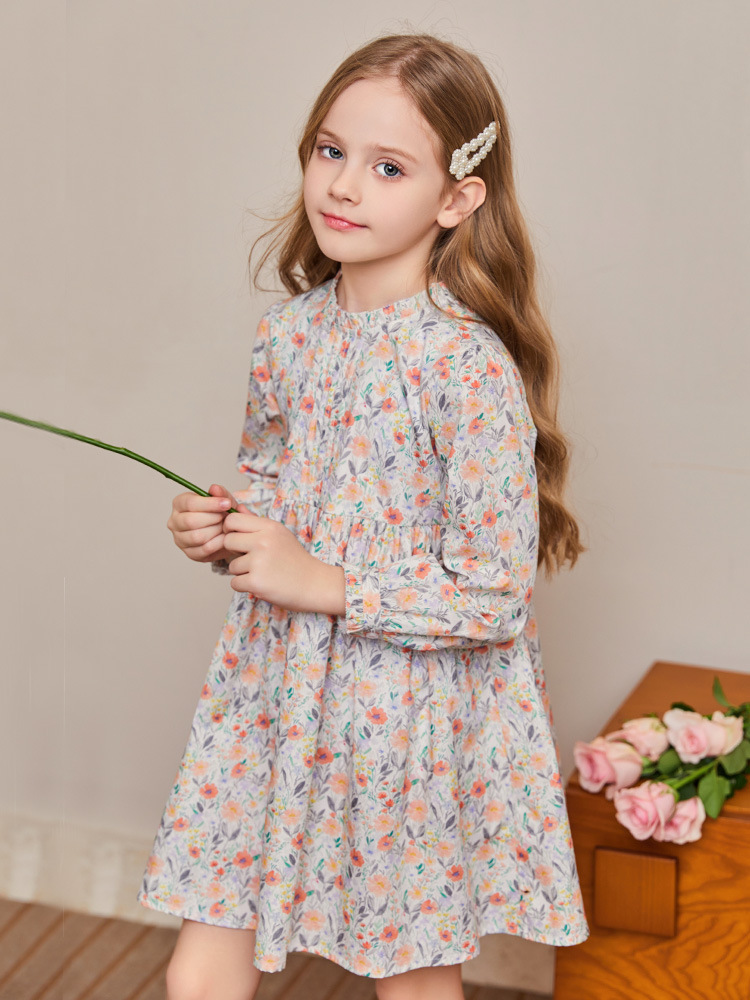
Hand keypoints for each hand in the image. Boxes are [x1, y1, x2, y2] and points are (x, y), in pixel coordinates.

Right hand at [166, 483, 234, 563]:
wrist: (226, 530)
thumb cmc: (220, 512)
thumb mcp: (223, 499)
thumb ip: (220, 493)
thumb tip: (215, 489)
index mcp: (179, 504)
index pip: (189, 503)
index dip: (210, 503)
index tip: (227, 503)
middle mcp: (174, 522)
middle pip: (190, 521)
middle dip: (213, 518)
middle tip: (226, 517)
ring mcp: (180, 539)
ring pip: (196, 536)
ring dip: (216, 531)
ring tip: (225, 526)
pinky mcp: (190, 553)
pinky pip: (204, 549)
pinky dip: (219, 543)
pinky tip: (225, 536)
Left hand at [222, 507, 345, 613]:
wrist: (314, 584)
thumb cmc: (295, 559)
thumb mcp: (279, 534)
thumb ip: (256, 522)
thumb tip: (237, 508)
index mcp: (269, 527)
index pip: (232, 520)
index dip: (230, 530)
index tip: (238, 540)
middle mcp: (263, 541)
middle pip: (227, 541)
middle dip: (235, 552)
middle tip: (251, 559)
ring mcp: (259, 562)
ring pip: (232, 566)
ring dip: (242, 572)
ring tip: (263, 572)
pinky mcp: (256, 582)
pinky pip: (235, 583)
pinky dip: (245, 586)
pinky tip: (262, 584)